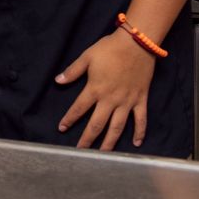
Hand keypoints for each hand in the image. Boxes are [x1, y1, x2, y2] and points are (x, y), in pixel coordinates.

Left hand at [56, 28, 155, 149]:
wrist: (137, 44)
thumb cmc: (109, 49)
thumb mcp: (86, 57)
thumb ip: (72, 71)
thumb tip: (58, 81)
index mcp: (95, 89)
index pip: (78, 108)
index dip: (69, 119)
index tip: (62, 128)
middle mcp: (111, 100)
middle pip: (97, 124)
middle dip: (87, 139)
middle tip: (80, 152)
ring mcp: (127, 101)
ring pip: (118, 127)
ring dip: (110, 142)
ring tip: (103, 154)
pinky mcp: (141, 100)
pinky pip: (141, 119)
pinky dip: (140, 132)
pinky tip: (137, 144)